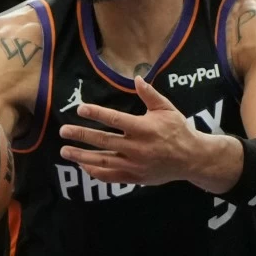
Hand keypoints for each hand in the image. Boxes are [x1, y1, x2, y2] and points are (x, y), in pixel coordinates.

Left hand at [59, 76, 242, 193]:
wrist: (192, 159)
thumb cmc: (178, 130)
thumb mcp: (167, 109)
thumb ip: (150, 94)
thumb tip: (137, 78)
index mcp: (144, 128)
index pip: (115, 120)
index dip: (96, 113)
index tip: (80, 109)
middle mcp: (137, 147)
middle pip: (103, 141)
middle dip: (81, 136)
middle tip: (63, 131)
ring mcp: (135, 165)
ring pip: (103, 162)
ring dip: (81, 157)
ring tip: (65, 151)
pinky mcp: (135, 177)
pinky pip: (111, 177)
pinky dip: (95, 173)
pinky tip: (83, 166)